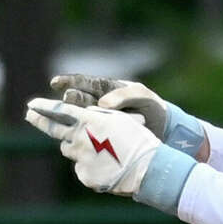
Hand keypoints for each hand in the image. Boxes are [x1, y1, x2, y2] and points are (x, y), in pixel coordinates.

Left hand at [25, 99, 159, 195]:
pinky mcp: (85, 175)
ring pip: (69, 150)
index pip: (60, 111)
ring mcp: (81, 158)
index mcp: (89, 120)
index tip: (32, 104)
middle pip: (54, 129)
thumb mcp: (119, 120)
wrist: (148, 168)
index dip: (44, 107)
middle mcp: (80, 137)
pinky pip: (81, 169)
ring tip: (97, 152)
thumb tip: (84, 118)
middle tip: (29, 115)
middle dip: (39, 121)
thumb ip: (98, 117)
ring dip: (76, 149)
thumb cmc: (139, 140)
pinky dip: (90, 168)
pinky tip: (106, 168)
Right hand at [51, 74, 170, 139]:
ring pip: (79, 120)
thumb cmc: (154, 108)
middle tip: (60, 103)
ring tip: (58, 123)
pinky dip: (80, 138)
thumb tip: (102, 104)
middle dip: (67, 102)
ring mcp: (100, 121)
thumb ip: (124, 95)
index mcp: (107, 89)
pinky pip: (88, 136)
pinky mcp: (103, 137)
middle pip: (77, 102)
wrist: (166, 132)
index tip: (55, 83)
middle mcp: (100, 105)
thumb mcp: (143, 96)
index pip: (84, 83)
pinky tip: (72, 141)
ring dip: (68, 121)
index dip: (68, 82)